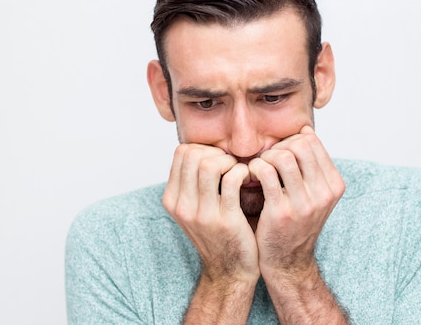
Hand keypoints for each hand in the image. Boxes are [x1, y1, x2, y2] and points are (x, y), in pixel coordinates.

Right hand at [163, 143, 259, 283]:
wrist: (230, 271)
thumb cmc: (218, 234)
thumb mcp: (195, 208)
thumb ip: (194, 182)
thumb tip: (204, 148)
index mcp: (172, 199)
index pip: (181, 152)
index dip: (203, 148)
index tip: (218, 160)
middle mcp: (182, 206)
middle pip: (193, 155)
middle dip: (216, 152)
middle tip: (230, 165)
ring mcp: (201, 214)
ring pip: (209, 164)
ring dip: (229, 161)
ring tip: (237, 171)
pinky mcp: (225, 220)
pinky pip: (231, 179)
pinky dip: (242, 172)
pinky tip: (247, 179)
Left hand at [248, 126, 344, 280]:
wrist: (287, 261)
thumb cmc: (296, 222)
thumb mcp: (314, 194)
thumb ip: (311, 166)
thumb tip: (304, 130)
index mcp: (334, 184)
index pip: (312, 141)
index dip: (290, 140)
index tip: (278, 153)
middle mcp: (324, 192)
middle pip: (299, 144)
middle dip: (278, 146)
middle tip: (266, 160)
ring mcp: (305, 203)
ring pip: (283, 155)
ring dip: (265, 157)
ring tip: (259, 168)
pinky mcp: (282, 211)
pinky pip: (265, 172)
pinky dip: (254, 168)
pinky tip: (251, 177)